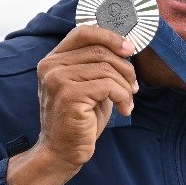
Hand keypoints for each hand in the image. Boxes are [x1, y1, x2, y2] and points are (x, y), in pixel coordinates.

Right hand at [33, 25, 138, 169]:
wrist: (62, 152)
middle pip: (100, 51)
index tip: (130, 49)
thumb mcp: (89, 85)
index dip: (110, 36)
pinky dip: (123, 97)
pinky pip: (109, 86)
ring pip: (107, 69)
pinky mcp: (69, 95)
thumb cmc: (80, 119)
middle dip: (125, 68)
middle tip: (134, 86)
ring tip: (127, 101)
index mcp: (53, 59)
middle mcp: (51, 66)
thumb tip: (126, 46)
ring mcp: (57, 80)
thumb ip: (98, 65)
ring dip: (126, 86)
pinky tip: (123, 110)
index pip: (83, 32)